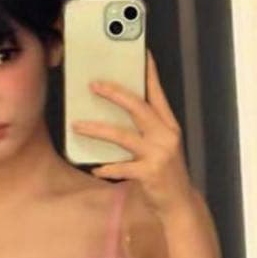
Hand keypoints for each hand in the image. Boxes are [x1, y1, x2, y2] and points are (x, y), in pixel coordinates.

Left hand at [71, 49, 192, 216]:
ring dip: (97, 129)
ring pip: (123, 135)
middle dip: (114, 93)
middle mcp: (166, 136)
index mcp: (169, 126)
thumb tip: (116, 114)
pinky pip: (122, 168)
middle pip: (138, 107)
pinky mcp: (150, 173)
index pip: (158, 94)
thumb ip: (145, 130)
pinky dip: (107, 168)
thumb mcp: (161, 147)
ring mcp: (158, 154)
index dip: (149, 73)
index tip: (141, 53)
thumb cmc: (165, 173)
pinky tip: (95, 168)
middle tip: (93, 85)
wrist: (179, 204)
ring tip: (77, 125)